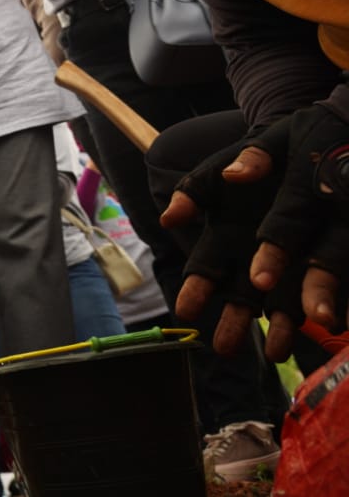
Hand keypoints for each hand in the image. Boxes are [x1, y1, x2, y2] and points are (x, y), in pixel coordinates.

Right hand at [162, 104, 348, 359]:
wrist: (320, 144)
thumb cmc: (269, 154)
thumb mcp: (233, 158)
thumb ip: (200, 185)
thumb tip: (170, 217)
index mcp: (225, 234)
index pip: (205, 268)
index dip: (196, 289)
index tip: (187, 310)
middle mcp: (254, 255)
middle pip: (241, 296)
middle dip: (234, 323)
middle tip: (225, 349)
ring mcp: (292, 264)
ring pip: (282, 304)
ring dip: (280, 328)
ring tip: (278, 353)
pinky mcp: (326, 262)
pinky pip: (325, 293)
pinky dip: (325, 310)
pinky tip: (326, 324)